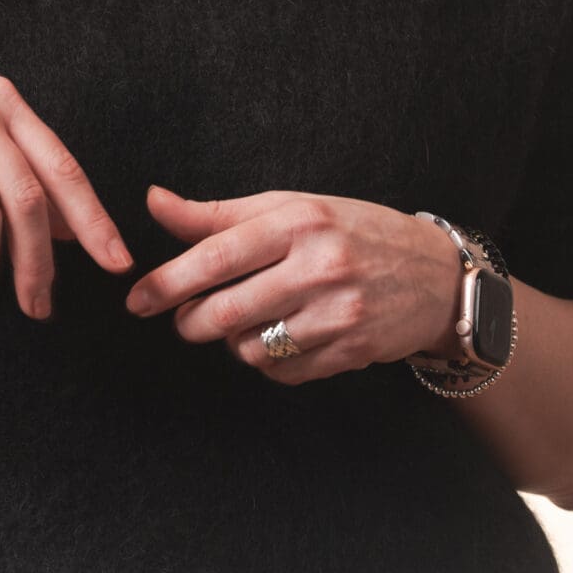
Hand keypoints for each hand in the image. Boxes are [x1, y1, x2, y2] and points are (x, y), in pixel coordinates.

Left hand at [123, 185, 461, 382]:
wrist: (436, 276)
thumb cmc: (354, 232)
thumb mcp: (293, 208)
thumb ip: (220, 213)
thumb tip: (153, 201)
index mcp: (300, 221)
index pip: (217, 254)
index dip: (168, 281)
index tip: (136, 300)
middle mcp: (320, 266)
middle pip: (226, 310)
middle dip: (190, 321)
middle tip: (182, 319)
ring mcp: (338, 313)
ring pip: (249, 346)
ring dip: (232, 341)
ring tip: (248, 320)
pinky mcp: (351, 352)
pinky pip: (282, 370)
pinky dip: (268, 361)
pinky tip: (282, 337)